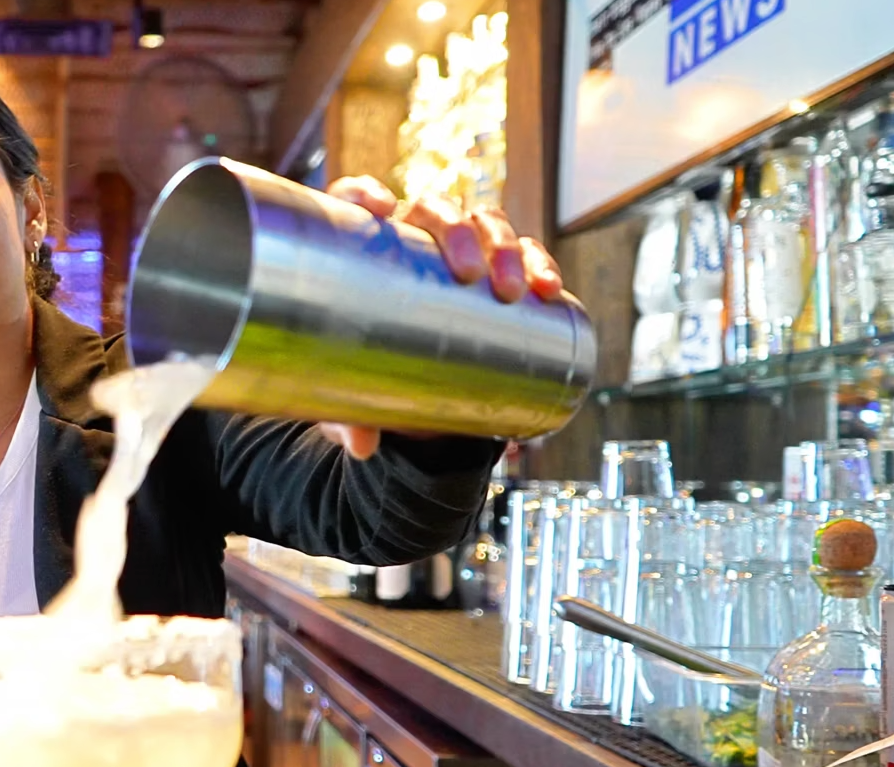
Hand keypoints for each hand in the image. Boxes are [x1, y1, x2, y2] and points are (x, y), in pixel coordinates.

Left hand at [316, 175, 567, 459]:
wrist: (406, 390)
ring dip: (505, 246)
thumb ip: (345, 416)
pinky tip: (547, 288)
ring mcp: (459, 253)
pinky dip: (538, 265)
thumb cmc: (362, 376)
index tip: (382, 209)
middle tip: (468, 272)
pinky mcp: (495, 276)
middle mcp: (411, 239)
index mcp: (362, 250)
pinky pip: (523, 256)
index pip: (355, 202)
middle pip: (435, 210)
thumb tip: (364, 445)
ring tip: (513, 289)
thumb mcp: (345, 398)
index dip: (365, 194)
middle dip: (458, 231)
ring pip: (485, 223)